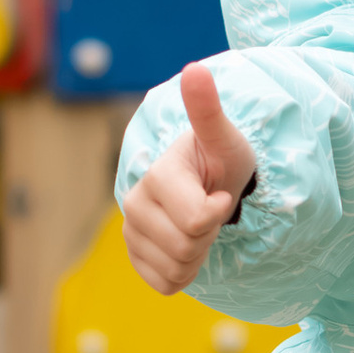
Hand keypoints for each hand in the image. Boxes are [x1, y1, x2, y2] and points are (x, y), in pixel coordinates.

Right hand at [120, 60, 259, 294]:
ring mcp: (131, 232)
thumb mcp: (223, 136)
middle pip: (186, 248)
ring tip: (200, 225)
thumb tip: (194, 69)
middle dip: (209, 234)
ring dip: (199, 254)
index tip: (221, 194)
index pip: (195, 221)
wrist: (206, 181)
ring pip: (177, 268)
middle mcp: (134, 204)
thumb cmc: (219, 157)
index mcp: (156, 176)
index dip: (218, 213)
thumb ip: (207, 109)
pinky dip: (185, 272)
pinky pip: (166, 283)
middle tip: (210, 209)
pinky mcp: (135, 257)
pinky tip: (188, 245)